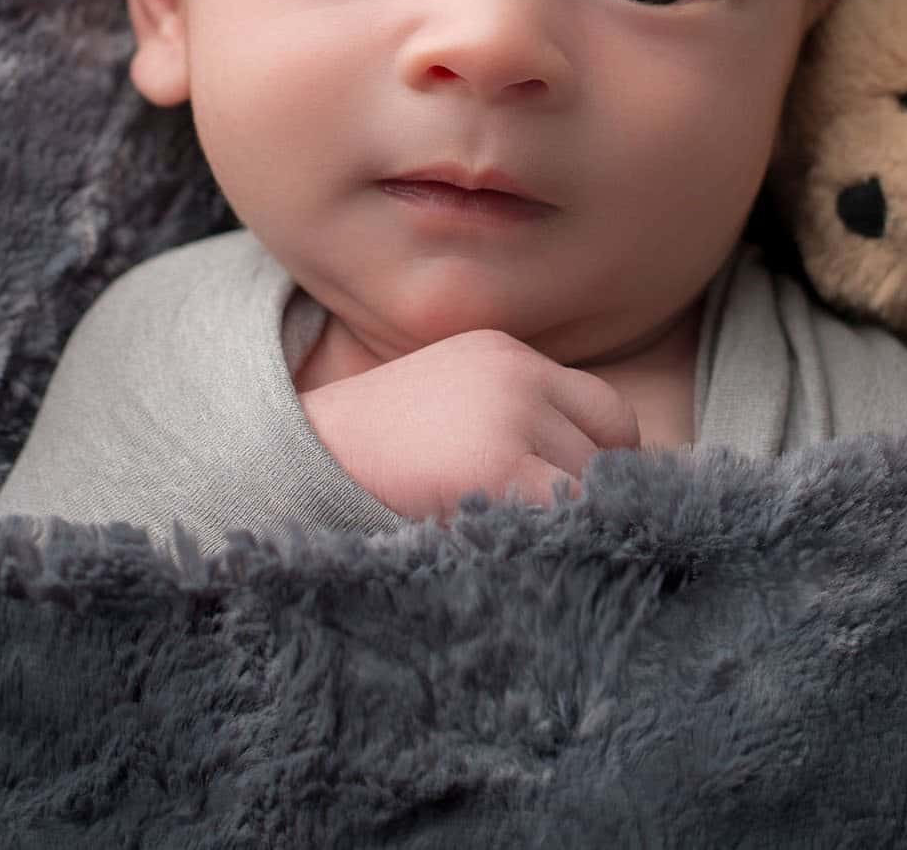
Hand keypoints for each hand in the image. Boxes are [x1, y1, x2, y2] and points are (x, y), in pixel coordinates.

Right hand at [299, 328, 641, 522]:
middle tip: (537, 530)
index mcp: (506, 356)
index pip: (608, 413)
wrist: (298, 460)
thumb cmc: (376, 456)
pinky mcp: (497, 463)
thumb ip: (520, 423)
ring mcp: (510, 414)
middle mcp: (517, 375)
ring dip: (568, 525)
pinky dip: (554, 542)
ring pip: (591, 488)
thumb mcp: (452, 410)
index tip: (572, 501)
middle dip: (587, 497)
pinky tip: (511, 551)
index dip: (599, 464)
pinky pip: (567, 514)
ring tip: (512, 542)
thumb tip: (602, 487)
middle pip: (608, 450)